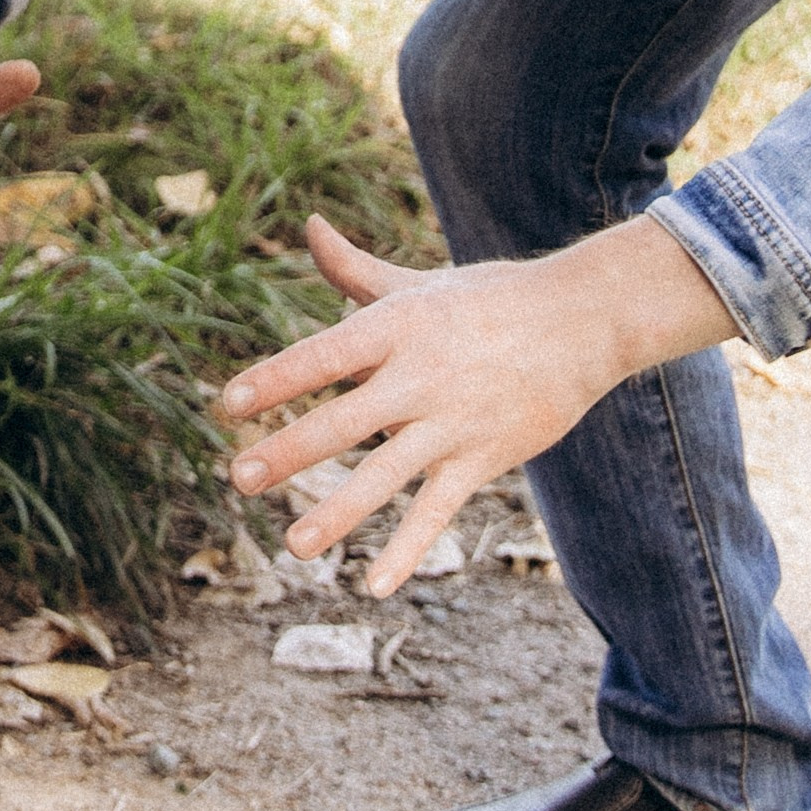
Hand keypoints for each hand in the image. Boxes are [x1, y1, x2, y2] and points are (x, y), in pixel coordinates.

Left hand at [218, 210, 734, 598]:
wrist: (581, 321)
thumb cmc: (486, 299)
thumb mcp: (417, 285)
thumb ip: (354, 269)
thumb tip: (309, 226)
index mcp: (396, 327)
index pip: (325, 354)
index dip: (277, 377)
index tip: (228, 402)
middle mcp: (420, 375)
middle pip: (345, 419)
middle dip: (291, 451)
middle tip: (239, 477)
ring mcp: (453, 421)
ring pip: (387, 475)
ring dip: (340, 513)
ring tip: (294, 546)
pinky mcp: (483, 458)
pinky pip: (439, 510)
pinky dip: (408, 548)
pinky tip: (374, 584)